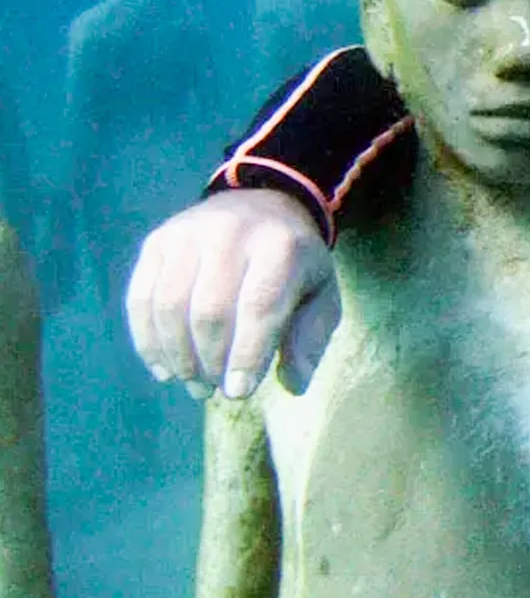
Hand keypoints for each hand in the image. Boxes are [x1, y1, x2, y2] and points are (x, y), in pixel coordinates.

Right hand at [125, 190, 339, 398]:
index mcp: (280, 246)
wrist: (263, 205)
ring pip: (170, 306)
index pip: (258, 306)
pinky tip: (164, 368)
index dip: (246, 354)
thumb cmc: (295, 263)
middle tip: (213, 390)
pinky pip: (141, 298)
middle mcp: (230, 233)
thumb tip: (293, 384)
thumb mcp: (320, 293)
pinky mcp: (157, 241)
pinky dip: (148, 340)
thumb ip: (310, 338)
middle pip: (209, 311)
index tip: (238, 391)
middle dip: (210, 360)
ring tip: (192, 383)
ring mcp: (188, 234)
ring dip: (177, 355)